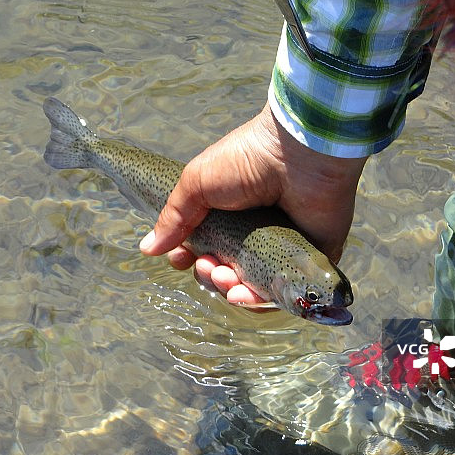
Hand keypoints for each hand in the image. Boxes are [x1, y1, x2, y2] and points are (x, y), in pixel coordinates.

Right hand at [140, 102, 366, 304]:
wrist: (297, 154)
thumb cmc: (247, 159)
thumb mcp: (198, 183)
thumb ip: (174, 217)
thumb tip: (147, 248)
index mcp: (230, 213)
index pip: (206, 247)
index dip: (190, 258)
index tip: (180, 258)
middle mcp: (256, 232)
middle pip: (226, 272)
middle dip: (209, 276)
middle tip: (208, 265)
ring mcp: (282, 247)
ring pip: (251, 287)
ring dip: (230, 290)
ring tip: (223, 276)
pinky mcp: (307, 259)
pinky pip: (282, 292)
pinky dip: (259, 300)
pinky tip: (243, 295)